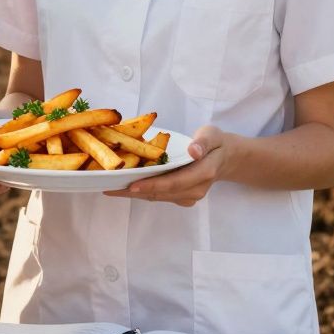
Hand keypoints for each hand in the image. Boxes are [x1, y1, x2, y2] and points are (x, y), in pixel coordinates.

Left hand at [103, 125, 234, 206]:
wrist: (226, 157)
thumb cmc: (215, 143)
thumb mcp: (212, 135)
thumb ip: (203, 142)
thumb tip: (194, 151)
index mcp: (203, 173)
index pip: (174, 182)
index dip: (152, 185)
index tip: (131, 185)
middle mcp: (196, 189)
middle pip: (161, 193)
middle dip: (134, 191)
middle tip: (108, 187)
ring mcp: (189, 196)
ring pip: (157, 197)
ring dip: (134, 194)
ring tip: (110, 188)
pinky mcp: (182, 197)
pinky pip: (159, 196)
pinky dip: (141, 192)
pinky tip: (124, 187)